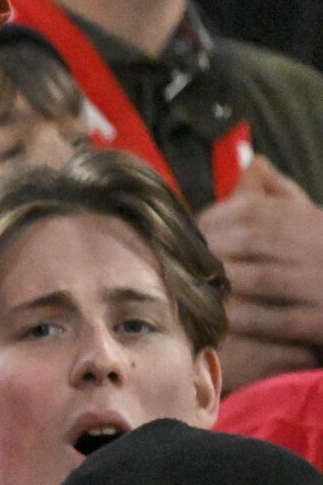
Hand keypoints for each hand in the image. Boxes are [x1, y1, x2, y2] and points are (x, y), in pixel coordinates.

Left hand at [202, 157, 322, 352]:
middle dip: (211, 252)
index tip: (190, 231)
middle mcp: (320, 248)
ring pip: (261, 280)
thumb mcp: (318, 223)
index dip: (215, 220)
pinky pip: (278, 320)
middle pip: (253, 242)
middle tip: (176, 262)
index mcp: (316, 222)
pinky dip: (247, 319)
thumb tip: (255, 163)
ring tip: (188, 289)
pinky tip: (222, 320)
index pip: (255, 210)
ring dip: (222, 284)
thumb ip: (286, 196)